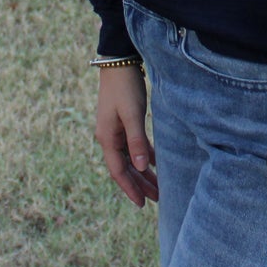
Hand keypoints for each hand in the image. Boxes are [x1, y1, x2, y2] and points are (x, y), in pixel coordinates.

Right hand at [94, 65, 156, 206]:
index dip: (130, 189)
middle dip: (140, 185)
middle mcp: (109, 138)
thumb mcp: (132, 114)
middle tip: (157, 200)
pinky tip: (156, 164)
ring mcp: (116, 130)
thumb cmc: (125, 87)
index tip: (142, 204)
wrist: (119, 62)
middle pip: (125, 168)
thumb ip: (137, 141)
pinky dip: (145, 157)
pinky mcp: (124, 122)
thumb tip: (141, 168)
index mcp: (107, 138)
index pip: (118, 171)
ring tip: (158, 188)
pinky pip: (134, 146)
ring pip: (130, 159)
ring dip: (143, 173)